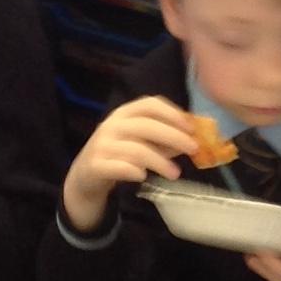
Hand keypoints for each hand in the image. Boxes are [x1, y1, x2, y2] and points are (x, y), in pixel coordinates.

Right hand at [62, 94, 198, 234]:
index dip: (172, 113)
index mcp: (124, 113)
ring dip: (160, 161)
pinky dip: (134, 171)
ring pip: (136, 149)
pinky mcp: (96, 165)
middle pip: (146, 126)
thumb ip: (164, 139)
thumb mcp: (140, 142)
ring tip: (175, 174)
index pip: (149, 104)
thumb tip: (195, 139)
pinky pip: (119, 167)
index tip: (192, 127)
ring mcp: (102, 144)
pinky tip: (144, 176)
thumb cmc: (119, 154)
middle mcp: (112, 125)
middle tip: (193, 149)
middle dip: (173, 136)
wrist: (85, 176)